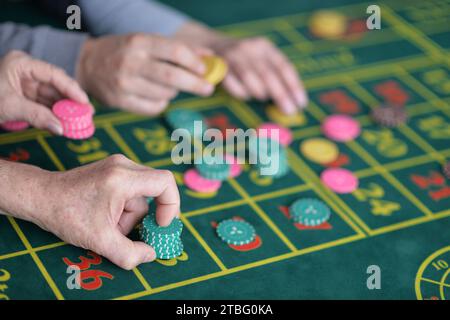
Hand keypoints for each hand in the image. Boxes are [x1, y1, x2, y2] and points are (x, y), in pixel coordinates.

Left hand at [0, 51, 90, 134]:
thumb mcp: (10, 107)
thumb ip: (37, 116)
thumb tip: (61, 129)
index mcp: (21, 63)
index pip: (53, 74)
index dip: (72, 89)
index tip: (84, 103)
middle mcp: (26, 71)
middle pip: (55, 85)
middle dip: (70, 102)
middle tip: (87, 115)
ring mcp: (25, 83)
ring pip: (51, 96)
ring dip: (64, 110)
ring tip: (79, 122)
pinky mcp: (24, 96)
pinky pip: (44, 104)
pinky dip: (54, 114)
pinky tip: (65, 122)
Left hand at [0, 155, 179, 269]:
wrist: (40, 196)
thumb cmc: (67, 215)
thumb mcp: (99, 240)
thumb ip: (129, 253)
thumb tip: (151, 255)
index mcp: (123, 178)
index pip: (165, 182)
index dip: (171, 205)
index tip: (159, 225)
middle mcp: (124, 165)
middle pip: (153, 191)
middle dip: (142, 216)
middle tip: (123, 230)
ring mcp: (118, 164)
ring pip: (140, 193)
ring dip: (129, 214)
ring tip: (107, 224)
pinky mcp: (113, 169)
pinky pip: (131, 189)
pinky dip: (124, 206)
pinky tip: (105, 214)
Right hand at [77, 34, 213, 115]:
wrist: (88, 64)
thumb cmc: (126, 51)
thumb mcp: (148, 42)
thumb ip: (179, 49)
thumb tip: (210, 58)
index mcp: (139, 42)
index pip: (175, 52)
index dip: (194, 63)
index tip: (205, 71)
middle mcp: (131, 62)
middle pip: (172, 77)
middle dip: (195, 84)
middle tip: (208, 89)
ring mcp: (124, 84)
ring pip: (164, 94)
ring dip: (174, 92)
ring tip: (169, 86)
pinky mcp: (120, 101)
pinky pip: (153, 107)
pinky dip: (161, 103)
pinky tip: (155, 95)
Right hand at [175, 22, 308, 114]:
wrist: (213, 46)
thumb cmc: (243, 60)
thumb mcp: (261, 60)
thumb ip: (275, 76)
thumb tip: (292, 102)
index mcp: (265, 46)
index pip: (284, 66)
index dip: (294, 86)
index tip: (301, 103)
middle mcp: (250, 48)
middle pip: (268, 74)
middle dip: (281, 95)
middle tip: (290, 111)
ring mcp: (233, 56)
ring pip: (250, 79)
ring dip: (259, 93)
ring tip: (262, 98)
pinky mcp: (219, 66)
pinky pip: (233, 86)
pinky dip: (241, 93)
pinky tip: (245, 94)